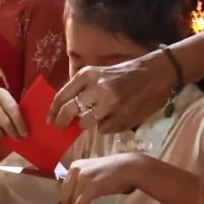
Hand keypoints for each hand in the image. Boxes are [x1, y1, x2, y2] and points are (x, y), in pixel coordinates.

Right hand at [0, 88, 27, 142]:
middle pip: (4, 120)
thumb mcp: (8, 109)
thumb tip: (27, 129)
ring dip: (0, 135)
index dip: (20, 123)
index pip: (12, 108)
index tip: (25, 134)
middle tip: (17, 138)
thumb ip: (16, 114)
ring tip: (2, 135)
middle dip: (13, 132)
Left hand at [49, 52, 174, 133]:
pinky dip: (105, 127)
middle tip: (60, 127)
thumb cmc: (122, 73)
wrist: (154, 74)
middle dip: (62, 122)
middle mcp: (97, 88)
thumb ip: (80, 88)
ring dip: (88, 123)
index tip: (49, 120)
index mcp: (88, 75)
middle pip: (70, 112)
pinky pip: (104, 129)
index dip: (52, 111)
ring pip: (86, 124)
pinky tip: (113, 117)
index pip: (62, 96)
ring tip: (97, 116)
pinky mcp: (123, 117)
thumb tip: (62, 108)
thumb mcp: (97, 73)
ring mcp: (111, 104)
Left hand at [59, 153, 144, 203]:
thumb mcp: (90, 172)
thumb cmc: (111, 172)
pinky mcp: (92, 186)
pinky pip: (80, 203)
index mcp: (74, 166)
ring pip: (72, 200)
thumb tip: (72, 197)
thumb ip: (80, 181)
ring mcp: (84, 177)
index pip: (63, 187)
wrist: (128, 168)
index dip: (64, 200)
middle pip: (64, 194)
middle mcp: (76, 170)